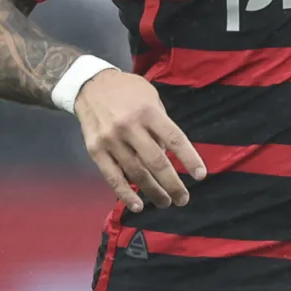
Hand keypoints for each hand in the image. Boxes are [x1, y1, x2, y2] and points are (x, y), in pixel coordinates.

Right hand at [74, 68, 204, 211]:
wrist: (89, 85)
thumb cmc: (126, 90)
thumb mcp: (150, 97)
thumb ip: (161, 124)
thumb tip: (167, 153)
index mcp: (148, 112)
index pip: (174, 139)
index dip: (189, 159)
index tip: (200, 176)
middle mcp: (130, 127)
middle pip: (156, 162)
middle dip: (173, 184)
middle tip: (183, 199)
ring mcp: (111, 140)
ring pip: (136, 173)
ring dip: (153, 192)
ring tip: (165, 202)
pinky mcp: (96, 151)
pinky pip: (112, 177)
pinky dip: (125, 194)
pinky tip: (137, 205)